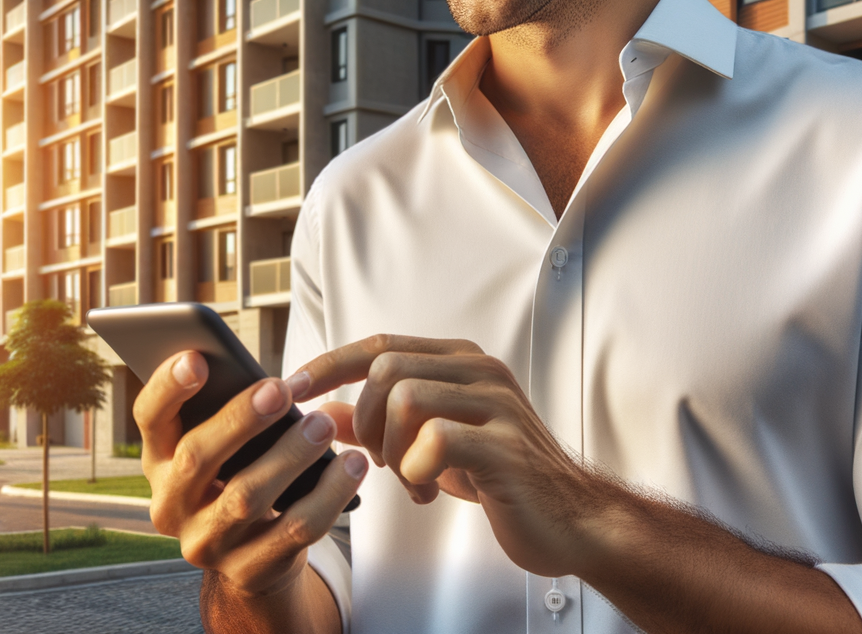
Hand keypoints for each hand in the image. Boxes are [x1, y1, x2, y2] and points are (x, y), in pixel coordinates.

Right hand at [134, 351, 367, 607]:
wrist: (257, 554)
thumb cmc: (244, 471)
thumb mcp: (227, 444)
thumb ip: (231, 411)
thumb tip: (276, 385)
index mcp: (161, 458)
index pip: (150, 417)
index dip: (168, 386)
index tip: (198, 358)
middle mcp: (171, 504)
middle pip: (196, 457)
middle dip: (240, 419)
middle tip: (280, 389)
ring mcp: (206, 544)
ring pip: (246, 497)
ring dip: (290, 454)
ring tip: (324, 423)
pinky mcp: (248, 571)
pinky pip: (293, 530)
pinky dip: (328, 493)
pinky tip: (353, 465)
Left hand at [290, 334, 595, 577]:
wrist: (569, 517)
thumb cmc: (495, 475)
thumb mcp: (427, 445)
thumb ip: (376, 424)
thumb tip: (321, 412)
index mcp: (459, 361)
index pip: (381, 344)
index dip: (330, 363)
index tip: (292, 388)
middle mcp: (479, 370)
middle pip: (387, 366)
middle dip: (366, 418)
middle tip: (381, 457)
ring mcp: (496, 402)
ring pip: (407, 397)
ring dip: (391, 447)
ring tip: (409, 476)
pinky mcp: (504, 444)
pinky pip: (436, 439)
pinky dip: (417, 470)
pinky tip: (429, 489)